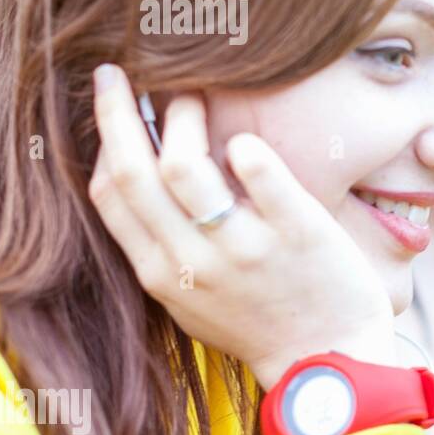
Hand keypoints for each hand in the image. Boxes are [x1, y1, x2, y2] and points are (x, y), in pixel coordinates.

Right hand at [87, 64, 397, 389]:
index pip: (111, 196)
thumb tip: (136, 180)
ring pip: (186, 166)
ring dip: (183, 118)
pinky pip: (262, 174)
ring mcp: (246, 248)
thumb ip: (163, 249)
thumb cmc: (260, 324)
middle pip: (135, 172)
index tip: (111, 105)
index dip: (104, 141)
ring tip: (193, 95)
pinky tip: (245, 141)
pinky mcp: (298, 234)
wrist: (329, 361)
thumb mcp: (191, 299)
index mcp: (162, 275)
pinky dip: (247, 148)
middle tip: (121, 73)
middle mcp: (194, 262)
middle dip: (119, 112)